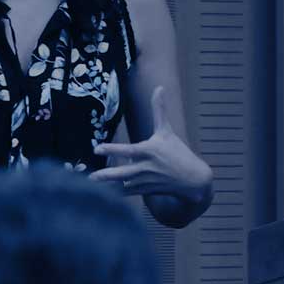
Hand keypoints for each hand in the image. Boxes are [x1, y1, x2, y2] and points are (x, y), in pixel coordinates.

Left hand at [93, 86, 213, 208]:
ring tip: (90, 186)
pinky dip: (116, 194)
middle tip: (91, 176)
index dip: (112, 149)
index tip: (96, 149)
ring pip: (123, 184)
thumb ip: (159, 110)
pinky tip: (101, 195)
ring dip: (108, 186)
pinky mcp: (145, 191)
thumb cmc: (178, 152)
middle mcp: (146, 167)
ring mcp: (145, 181)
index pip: (128, 150)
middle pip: (123, 172)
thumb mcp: (167, 131)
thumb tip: (159, 88)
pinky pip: (127, 193)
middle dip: (107, 175)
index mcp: (149, 151)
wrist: (192, 179)